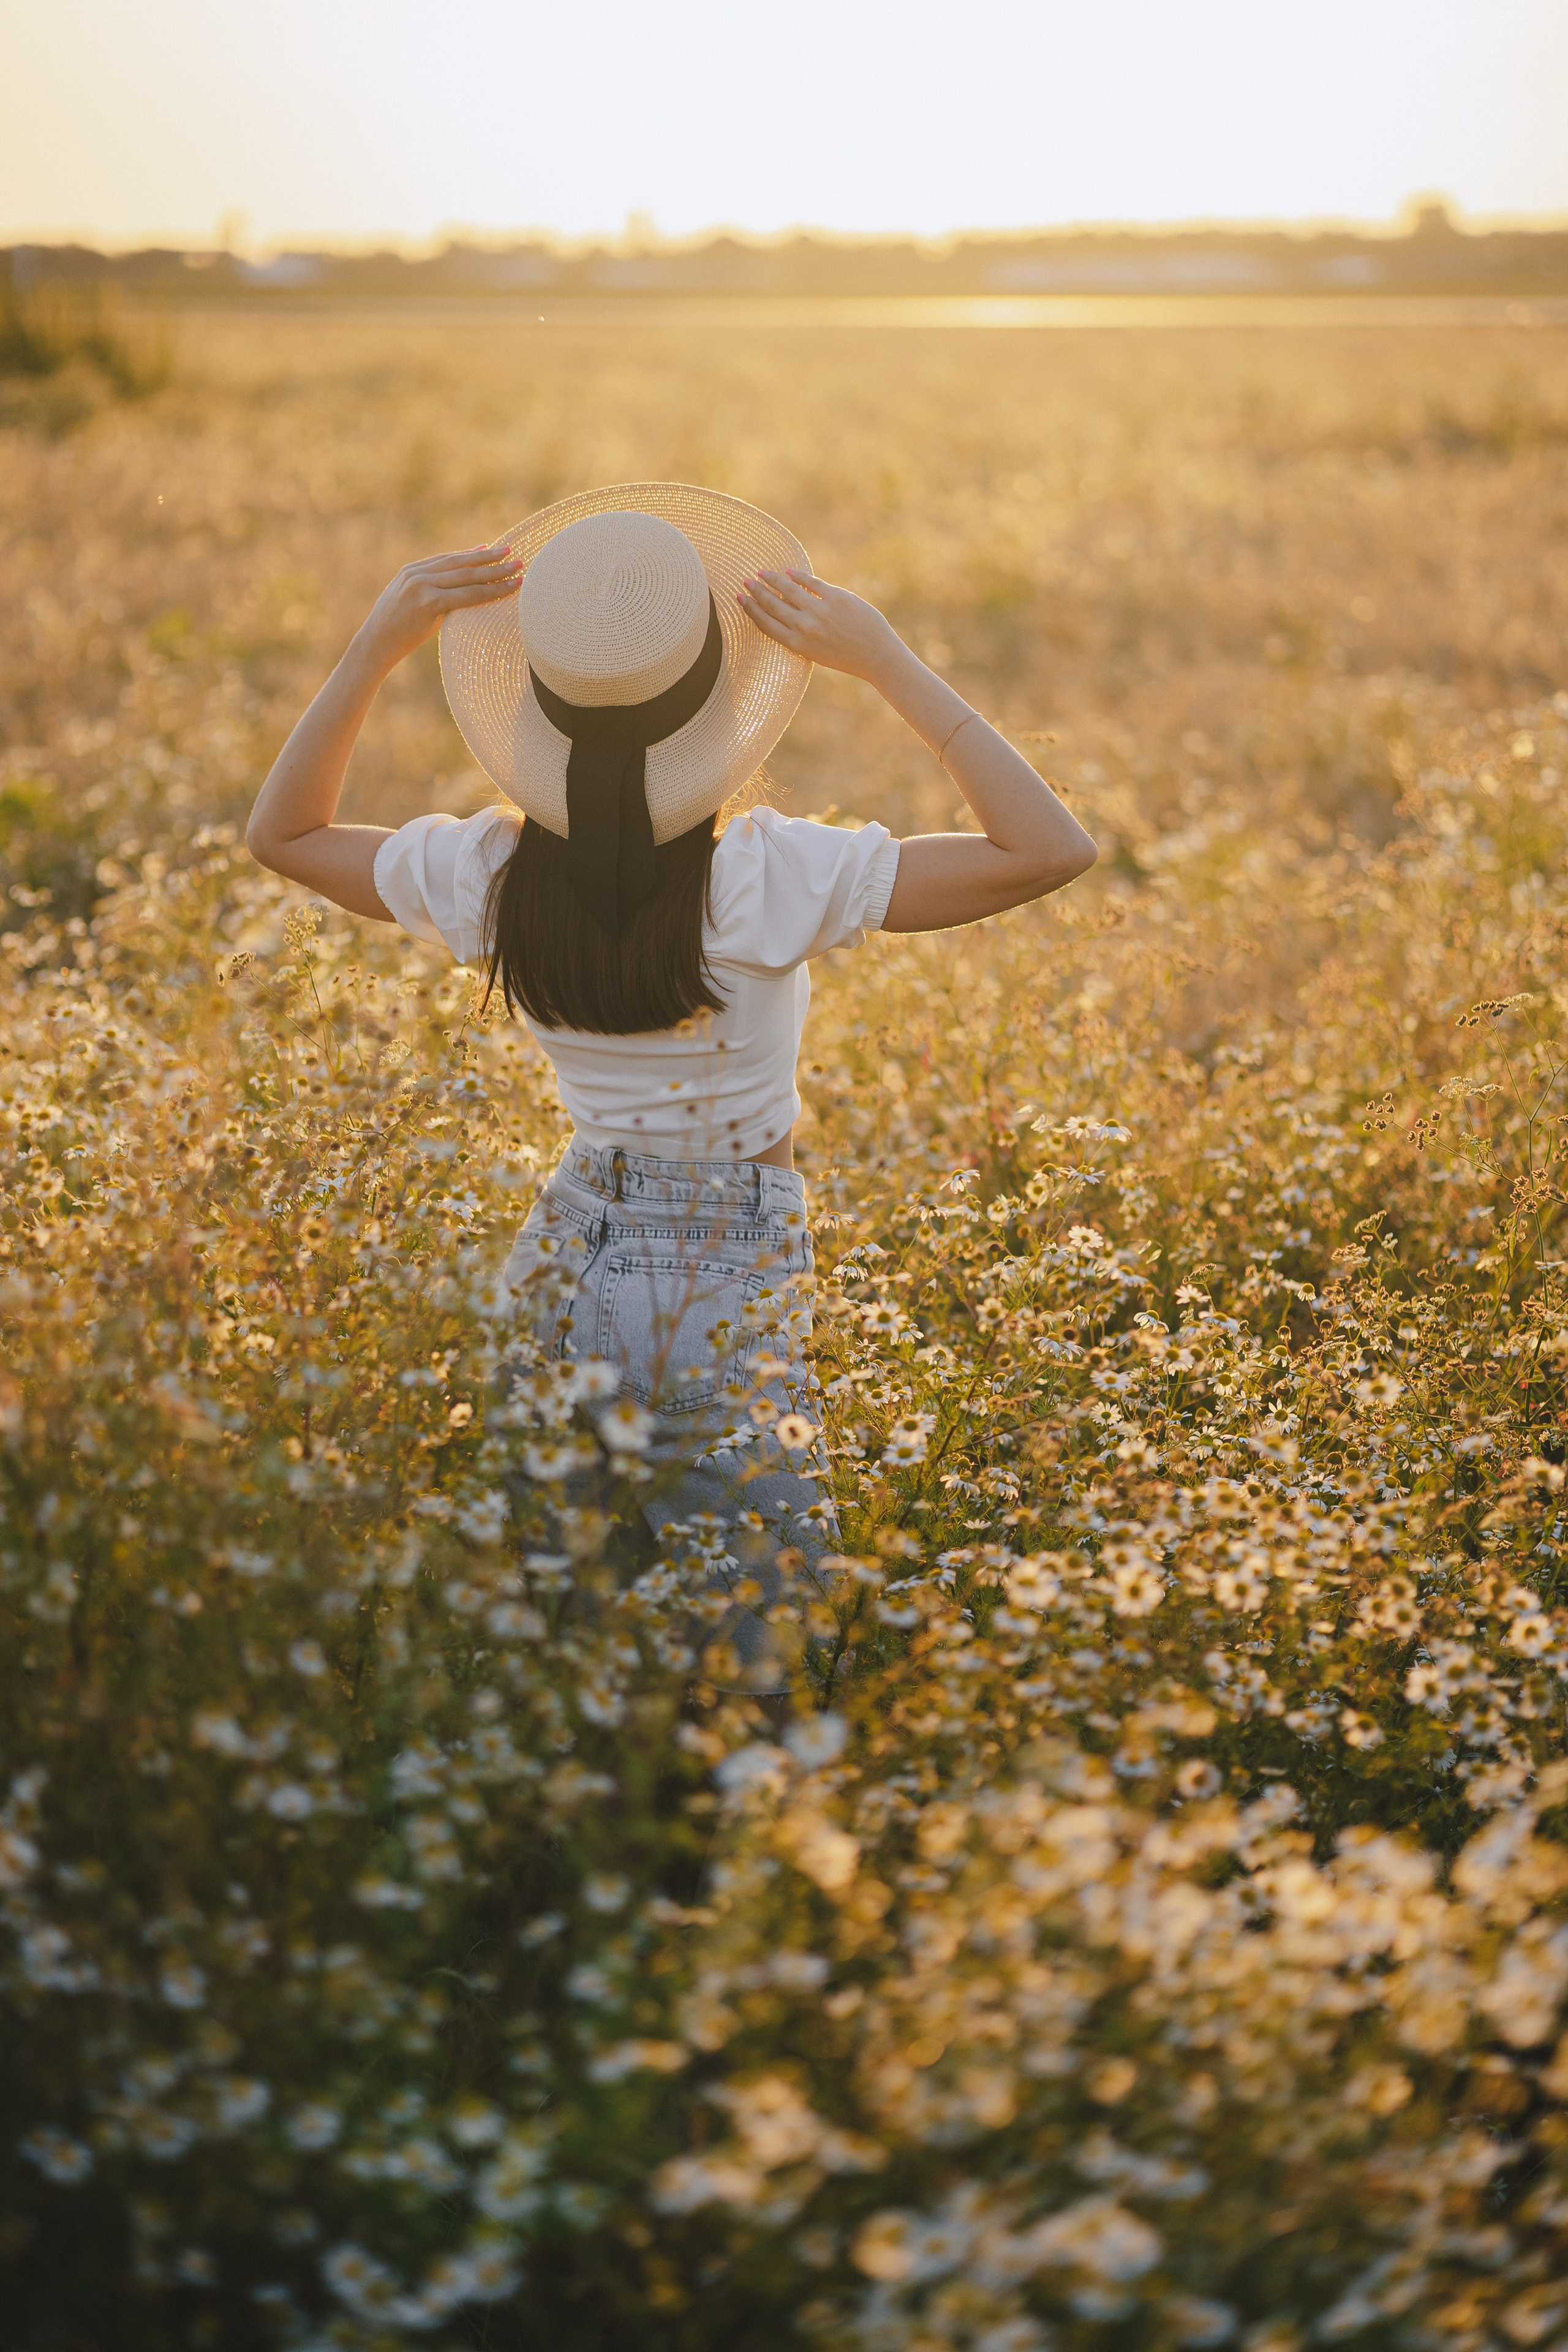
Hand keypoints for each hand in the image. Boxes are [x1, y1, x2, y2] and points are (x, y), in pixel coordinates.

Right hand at [355, 542, 524, 670]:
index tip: (493, 550)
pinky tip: (505, 590)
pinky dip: (488, 592)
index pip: (448, 559)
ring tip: (517, 570)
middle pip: (461, 563)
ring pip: (467, 577)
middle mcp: (417, 574)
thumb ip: (428, 590)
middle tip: (513, 553)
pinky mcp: (428, 603)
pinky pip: (465, 596)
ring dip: (495, 573)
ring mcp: (422, 586)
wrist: (375, 644)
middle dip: (489, 558)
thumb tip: (454, 590)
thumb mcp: (409, 602)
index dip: (473, 554)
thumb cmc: (394, 629)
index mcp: (412, 570)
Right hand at [738, 569, 901, 682]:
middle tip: (745, 581)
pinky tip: (789, 571)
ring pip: (788, 590)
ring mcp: (820, 612)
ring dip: (772, 579)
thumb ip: (802, 634)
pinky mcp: (836, 598)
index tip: (740, 599)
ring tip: (762, 572)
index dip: (751, 610)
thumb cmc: (848, 657)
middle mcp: (805, 628)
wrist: (877, 656)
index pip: (767, 624)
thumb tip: (789, 609)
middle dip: (756, 591)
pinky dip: (799, 575)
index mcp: (798, 645)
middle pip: (773, 605)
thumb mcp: (818, 652)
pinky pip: (812, 582)